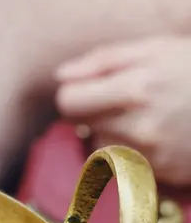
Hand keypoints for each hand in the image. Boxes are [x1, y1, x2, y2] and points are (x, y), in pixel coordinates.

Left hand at [55, 36, 190, 186]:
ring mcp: (153, 155)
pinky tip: (158, 137)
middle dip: (94, 114)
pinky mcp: (163, 174)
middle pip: (81, 126)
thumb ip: (103, 60)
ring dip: (111, 135)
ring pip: (100, 149)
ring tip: (144, 119)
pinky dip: (132, 153)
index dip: (74, 94)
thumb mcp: (155, 48)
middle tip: (125, 102)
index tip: (90, 90)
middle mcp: (142, 125)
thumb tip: (60, 76)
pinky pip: (124, 166)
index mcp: (137, 87)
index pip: (68, 101)